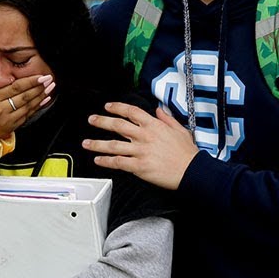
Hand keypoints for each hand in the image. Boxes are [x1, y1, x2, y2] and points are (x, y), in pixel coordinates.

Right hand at [0, 61, 53, 137]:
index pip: (15, 88)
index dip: (30, 81)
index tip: (41, 76)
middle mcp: (1, 109)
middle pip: (24, 97)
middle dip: (39, 87)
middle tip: (49, 79)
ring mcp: (7, 119)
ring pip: (28, 106)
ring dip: (41, 96)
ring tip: (50, 88)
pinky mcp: (12, 126)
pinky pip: (28, 115)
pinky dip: (37, 107)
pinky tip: (44, 100)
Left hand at [84, 102, 199, 189]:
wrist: (192, 171)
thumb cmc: (187, 153)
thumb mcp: (180, 129)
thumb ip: (167, 119)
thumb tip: (159, 110)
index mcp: (154, 125)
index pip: (131, 111)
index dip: (117, 107)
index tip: (108, 106)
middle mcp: (145, 136)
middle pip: (118, 125)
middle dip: (102, 121)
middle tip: (92, 120)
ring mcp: (141, 151)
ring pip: (114, 145)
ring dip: (97, 143)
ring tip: (86, 143)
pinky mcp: (139, 166)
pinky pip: (118, 162)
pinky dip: (106, 161)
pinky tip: (98, 160)